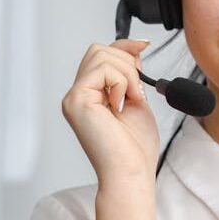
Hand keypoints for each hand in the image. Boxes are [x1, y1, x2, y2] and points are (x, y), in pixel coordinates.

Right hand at [61, 39, 159, 189]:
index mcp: (90, 95)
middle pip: (99, 50)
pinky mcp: (76, 100)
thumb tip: (134, 48)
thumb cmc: (134, 148)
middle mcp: (78, 95)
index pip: (100, 55)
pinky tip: (122, 104)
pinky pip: (102, 69)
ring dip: (126, 74)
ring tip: (130, 100)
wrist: (130, 173)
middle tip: (136, 92)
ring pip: (101, 55)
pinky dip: (120, 82)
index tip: (144, 46)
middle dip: (126, 63)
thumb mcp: (136, 100)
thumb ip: (131, 75)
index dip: (123, 46)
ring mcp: (74, 97)